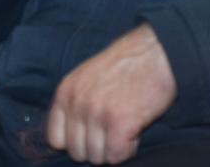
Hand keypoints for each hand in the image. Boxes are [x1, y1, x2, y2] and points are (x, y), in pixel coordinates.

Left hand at [47, 23, 176, 163]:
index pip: (55, 139)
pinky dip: (127, 149)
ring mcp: (96, 113)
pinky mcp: (119, 123)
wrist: (154, 53)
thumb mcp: (86, 77)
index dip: (75, 143)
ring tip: (125, 127)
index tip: (90, 137)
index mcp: (65, 92)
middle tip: (113, 131)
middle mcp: (76, 103)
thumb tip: (71, 136)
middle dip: (97, 147)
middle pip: (77, 152)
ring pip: (96, 157)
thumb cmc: (124, 65)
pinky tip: (134, 130)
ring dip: (113, 148)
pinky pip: (116, 156)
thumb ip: (74, 102)